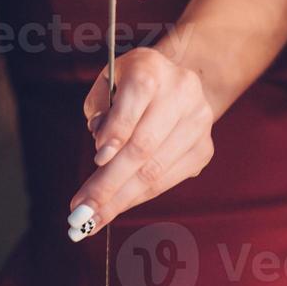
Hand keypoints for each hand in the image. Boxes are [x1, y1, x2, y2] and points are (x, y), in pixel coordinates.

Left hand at [65, 47, 215, 240]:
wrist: (174, 81)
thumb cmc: (128, 85)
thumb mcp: (107, 84)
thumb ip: (100, 112)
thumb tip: (103, 156)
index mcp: (151, 67)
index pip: (136, 101)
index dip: (116, 132)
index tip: (95, 161)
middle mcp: (182, 92)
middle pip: (144, 145)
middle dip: (109, 183)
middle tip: (81, 210)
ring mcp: (199, 122)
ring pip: (156, 170)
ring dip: (121, 199)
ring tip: (91, 218)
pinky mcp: (205, 149)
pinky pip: (168, 180)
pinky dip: (139, 197)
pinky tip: (116, 207)